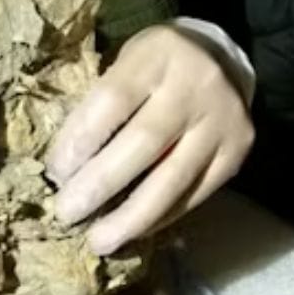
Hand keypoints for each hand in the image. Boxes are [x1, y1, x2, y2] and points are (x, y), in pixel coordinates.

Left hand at [45, 23, 253, 253]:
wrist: (221, 60)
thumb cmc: (156, 68)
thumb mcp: (125, 64)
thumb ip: (100, 105)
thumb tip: (66, 169)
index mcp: (158, 53)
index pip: (113, 100)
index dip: (81, 140)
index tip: (55, 173)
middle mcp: (196, 84)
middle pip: (144, 142)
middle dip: (100, 183)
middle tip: (67, 213)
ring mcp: (223, 119)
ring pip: (174, 176)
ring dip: (132, 215)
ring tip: (99, 241)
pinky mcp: (238, 150)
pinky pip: (197, 192)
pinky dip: (162, 216)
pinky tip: (136, 230)